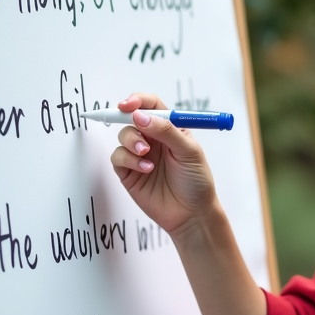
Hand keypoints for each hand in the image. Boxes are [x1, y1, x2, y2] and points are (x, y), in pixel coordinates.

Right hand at [110, 93, 217, 235]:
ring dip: (131, 141)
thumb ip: (166, 131)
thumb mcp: (189, 151)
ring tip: (146, 155)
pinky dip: (128, 159)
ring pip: (123, 135)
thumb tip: (139, 116)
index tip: (129, 104)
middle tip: (137, 127)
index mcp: (171, 128)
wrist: (192, 214)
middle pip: (132, 117)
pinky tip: (146, 169)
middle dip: (130, 120)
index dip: (138, 100)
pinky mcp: (129, 172)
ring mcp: (140, 155)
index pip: (152, 105)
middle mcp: (154, 139)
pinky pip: (118, 157)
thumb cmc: (196, 181)